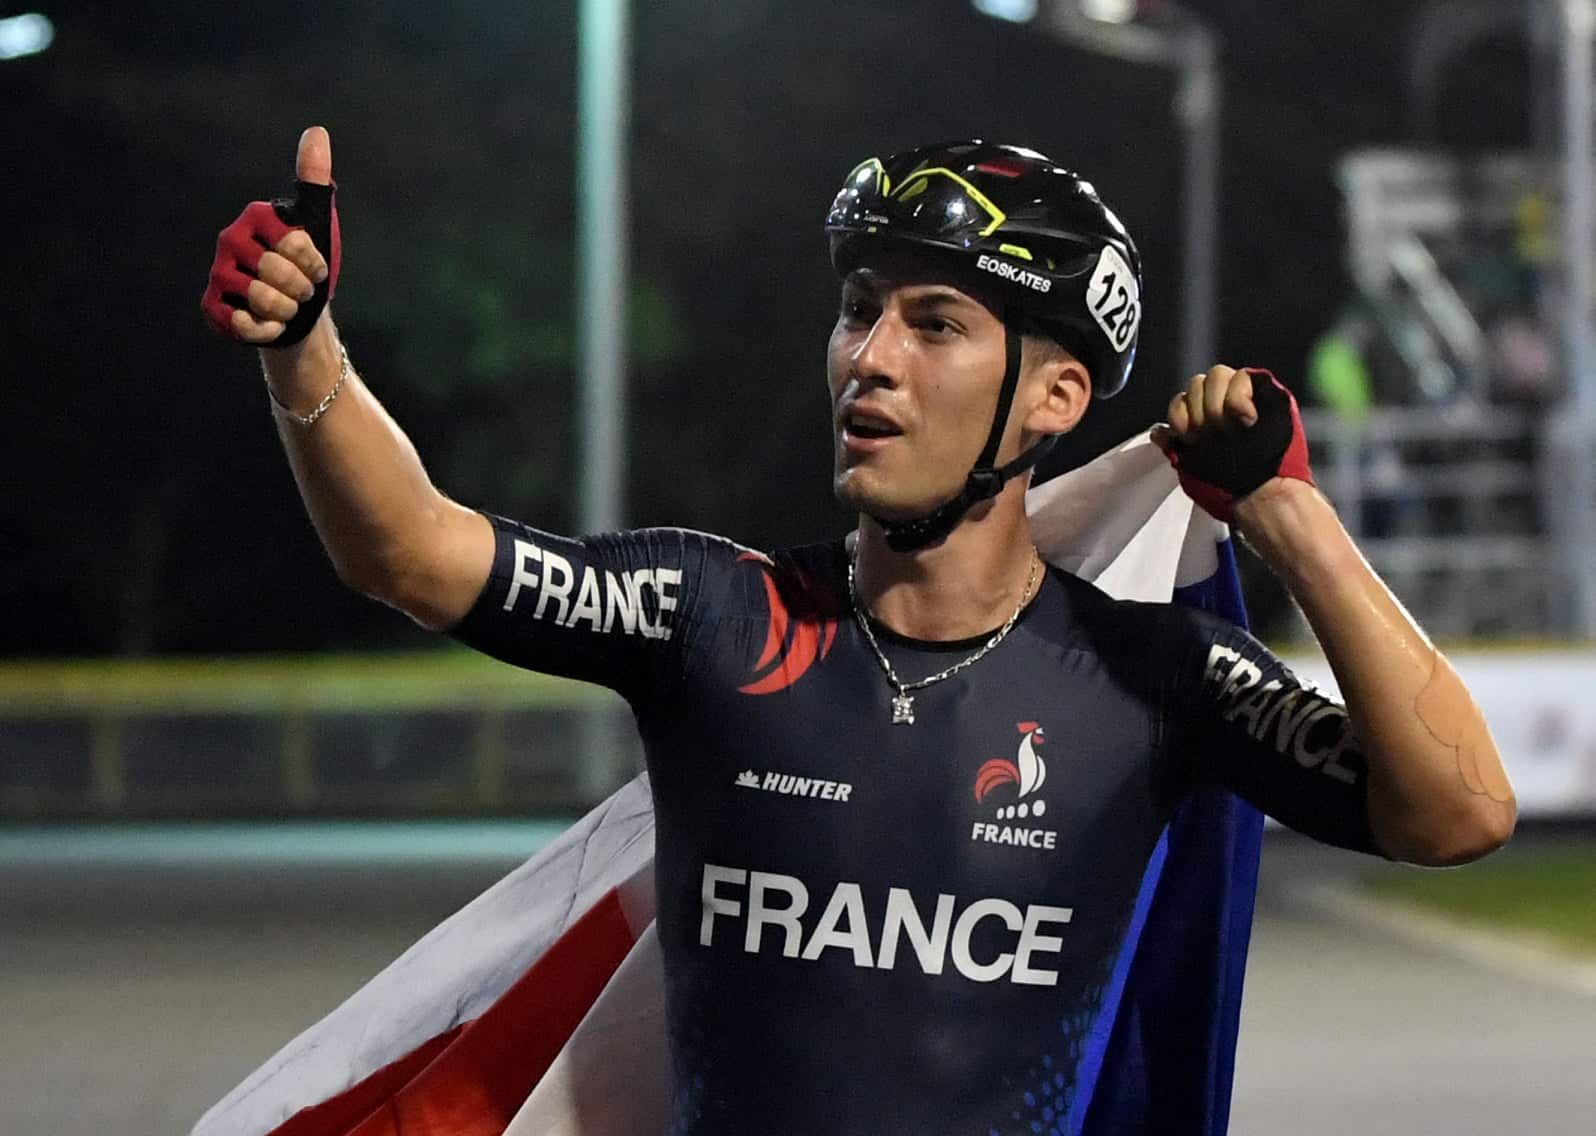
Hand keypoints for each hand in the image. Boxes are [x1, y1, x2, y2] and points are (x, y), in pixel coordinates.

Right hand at [200, 127, 334, 344]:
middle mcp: (229, 240)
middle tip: (299, 290)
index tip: (314, 265)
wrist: (299, 313)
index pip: (296, 244)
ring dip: (286, 311)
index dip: (314, 263)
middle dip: (301, 289)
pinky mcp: (211, 307)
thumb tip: (316, 131)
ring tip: (285, 306)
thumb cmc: (309, 266)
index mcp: (255, 217)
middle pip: (277, 273)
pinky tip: (268, 323)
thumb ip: (315, 180)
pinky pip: (245, 324)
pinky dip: (267, 330)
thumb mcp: (317, 222)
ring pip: (262, 299)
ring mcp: (218, 274)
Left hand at [1149, 366, 1313, 523]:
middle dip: (1199, 411)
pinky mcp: (1267, 392)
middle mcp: (1221, 404)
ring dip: (1217, 405)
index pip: (1181, 400)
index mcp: (1202, 419)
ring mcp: (1246, 395)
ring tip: (1229, 430)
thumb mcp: (1193, 468)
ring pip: (1217, 375)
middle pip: (1196, 383)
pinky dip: (1238, 398)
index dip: (1180, 415)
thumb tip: (1158, 431)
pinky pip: (1243, 376)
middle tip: (1211, 436)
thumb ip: (1174, 446)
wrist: (1261, 494)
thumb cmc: (1230, 487)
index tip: (1189, 439)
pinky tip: (1246, 419)